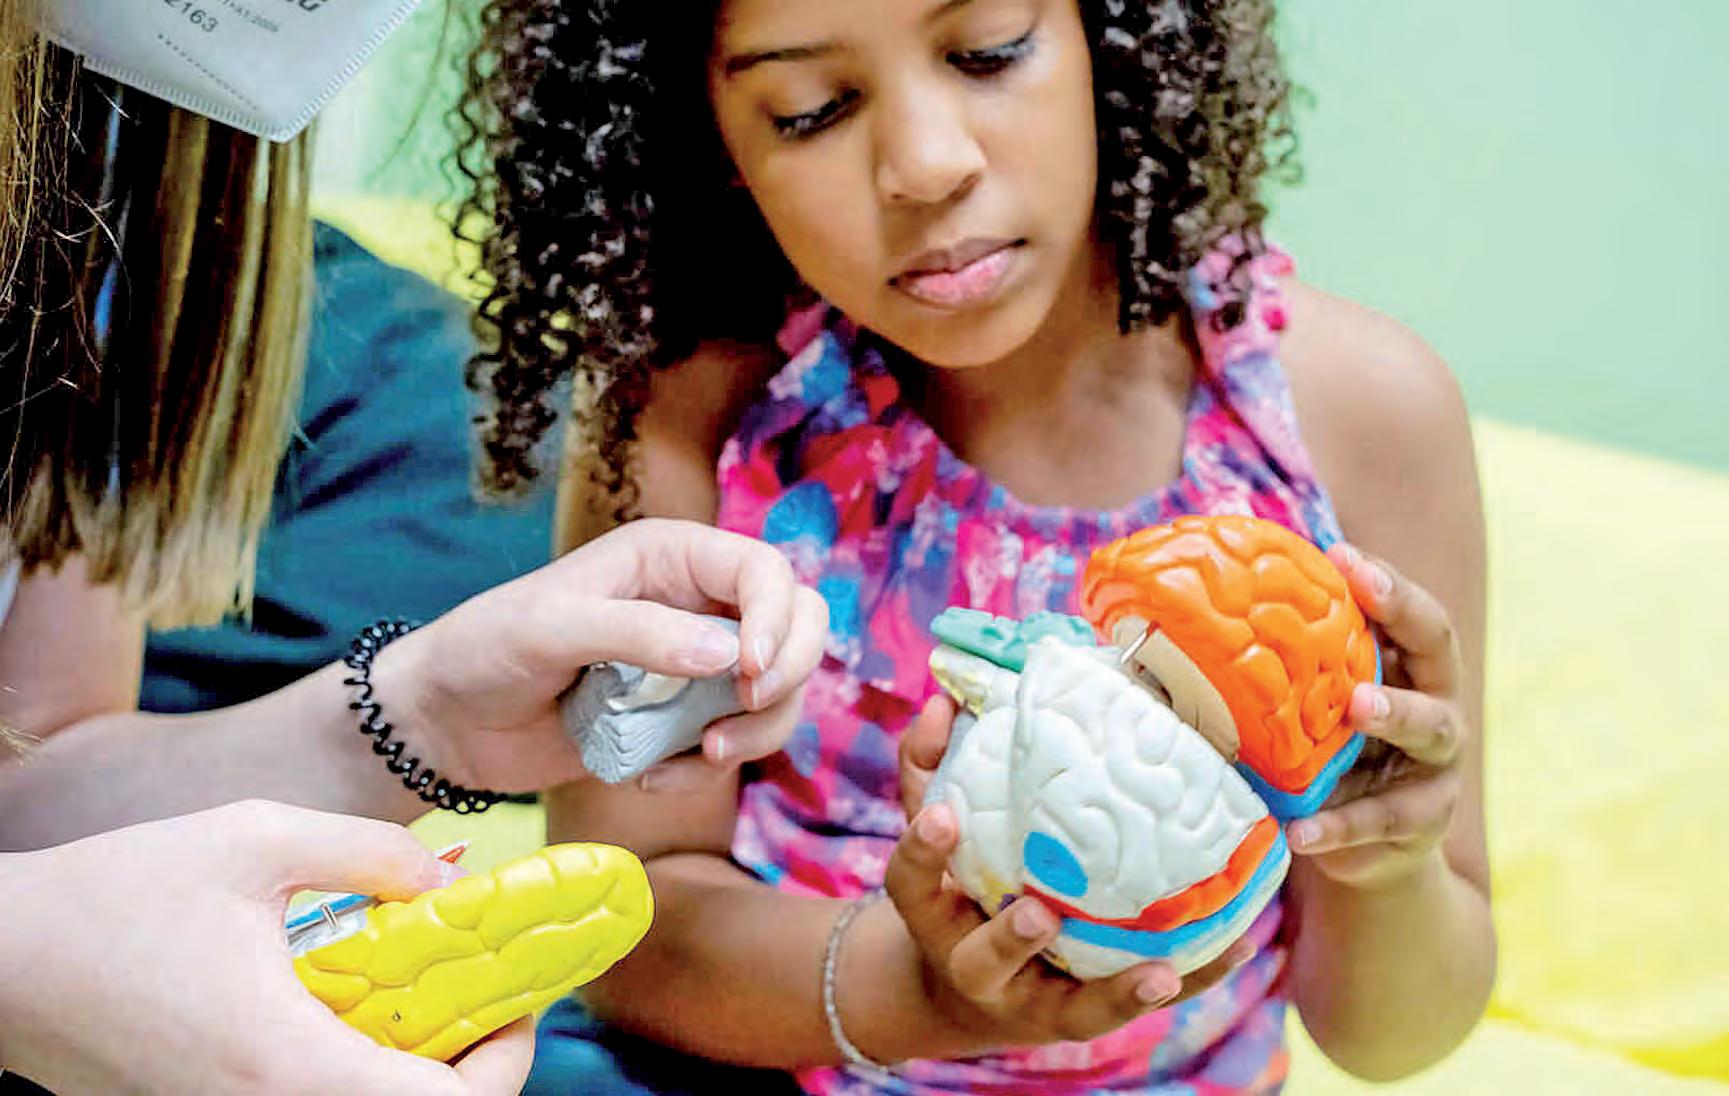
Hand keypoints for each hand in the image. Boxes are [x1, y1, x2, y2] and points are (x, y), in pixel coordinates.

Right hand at [0, 801, 532, 1094]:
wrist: (1, 958)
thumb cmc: (115, 894)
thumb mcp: (254, 838)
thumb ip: (369, 851)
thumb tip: (448, 874)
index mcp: (284, 1063)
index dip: (503, 1064)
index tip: (519, 1004)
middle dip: (469, 1065)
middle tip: (487, 996)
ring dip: (414, 1065)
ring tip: (426, 990)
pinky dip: (358, 1064)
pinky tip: (357, 1001)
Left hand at [381, 519, 827, 793]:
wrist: (446, 723)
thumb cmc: (487, 650)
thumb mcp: (552, 629)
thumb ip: (637, 633)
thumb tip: (727, 655)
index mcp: (671, 557)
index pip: (765, 571)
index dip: (776, 619)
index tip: (748, 672)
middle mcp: (696, 603)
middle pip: (799, 623)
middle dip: (788, 671)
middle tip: (744, 708)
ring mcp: (695, 665)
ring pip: (780, 689)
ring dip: (760, 729)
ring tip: (703, 757)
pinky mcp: (683, 720)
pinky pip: (737, 740)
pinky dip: (714, 766)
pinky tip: (654, 776)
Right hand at [884, 699, 1249, 1053]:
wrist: (973, 991)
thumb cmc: (959, 888)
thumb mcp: (938, 834)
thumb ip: (932, 768)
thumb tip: (945, 700)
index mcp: (934, 914)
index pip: (911, 883)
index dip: (923, 850)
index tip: (943, 817)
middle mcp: (977, 966)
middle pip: (986, 958)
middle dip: (1012, 938)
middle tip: (1040, 912)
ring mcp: (1034, 1000)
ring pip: (1074, 1007)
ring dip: (1116, 989)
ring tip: (1156, 967)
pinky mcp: (1084, 1016)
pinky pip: (1140, 1002)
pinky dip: (1189, 978)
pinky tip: (1237, 947)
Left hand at [1288, 545, 1468, 888]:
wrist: (1360, 846)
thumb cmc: (1329, 752)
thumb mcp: (1315, 707)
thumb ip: (1289, 669)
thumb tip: (1199, 613)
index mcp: (1409, 667)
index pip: (1409, 613)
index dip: (1384, 582)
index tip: (1340, 555)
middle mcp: (1436, 704)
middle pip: (1438, 650)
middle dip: (1403, 616)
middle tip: (1363, 598)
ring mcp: (1436, 764)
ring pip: (1430, 728)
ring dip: (1396, 713)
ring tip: (1358, 709)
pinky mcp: (1422, 822)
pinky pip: (1381, 820)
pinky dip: (1340, 826)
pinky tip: (1301, 832)